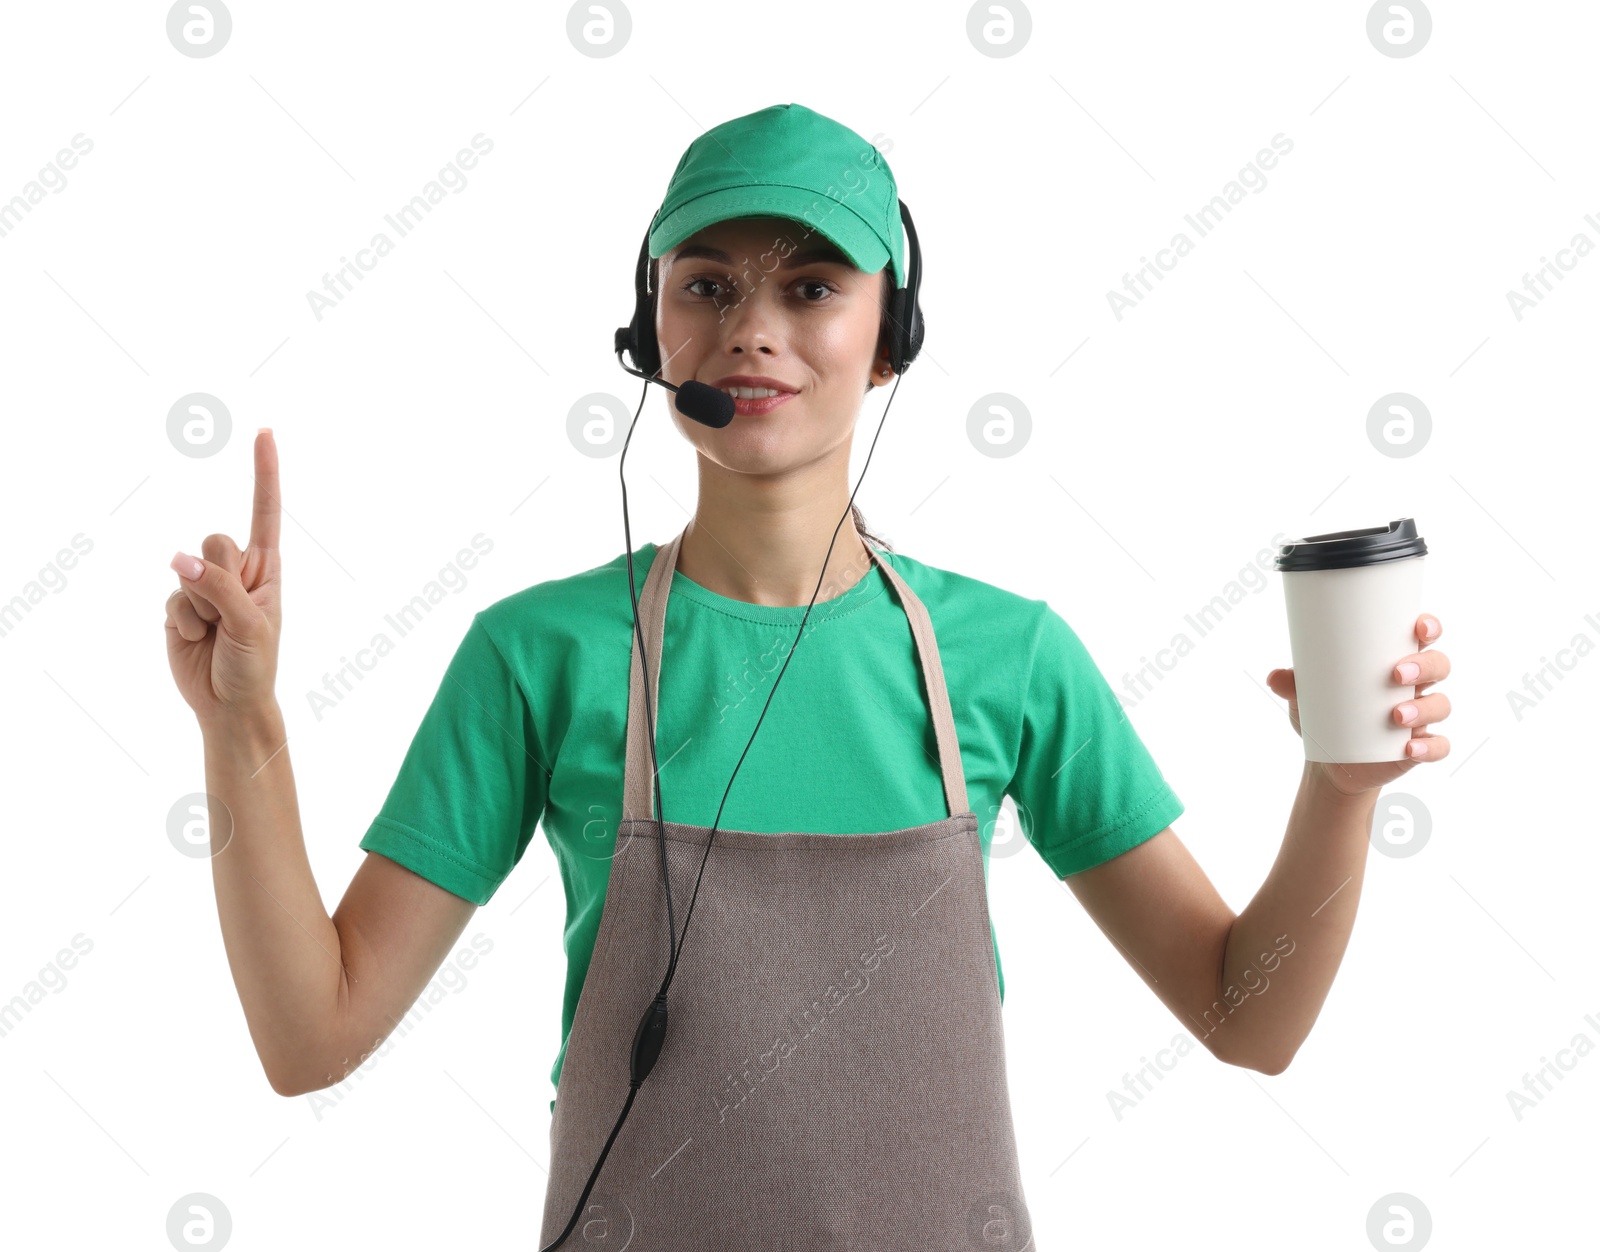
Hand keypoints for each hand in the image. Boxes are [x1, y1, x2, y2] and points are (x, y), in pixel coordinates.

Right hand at [163, 429, 283, 725]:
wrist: (229, 703)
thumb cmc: (254, 664)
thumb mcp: (250, 625)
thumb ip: (219, 588)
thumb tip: (180, 560)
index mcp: (266, 569)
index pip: (265, 511)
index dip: (264, 472)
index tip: (265, 431)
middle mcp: (236, 571)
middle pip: (215, 541)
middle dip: (218, 577)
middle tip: (230, 615)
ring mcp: (205, 586)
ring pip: (188, 569)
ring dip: (201, 605)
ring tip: (216, 632)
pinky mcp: (179, 604)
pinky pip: (171, 597)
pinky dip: (183, 622)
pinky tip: (197, 640)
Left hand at [1266, 613, 1451, 797]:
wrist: (1328, 761)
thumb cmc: (1324, 714)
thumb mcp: (1305, 697)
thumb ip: (1292, 685)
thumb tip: (1274, 678)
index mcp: (1393, 660)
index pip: (1422, 636)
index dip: (1429, 627)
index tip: (1419, 626)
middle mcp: (1414, 686)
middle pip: (1439, 665)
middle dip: (1425, 666)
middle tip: (1396, 674)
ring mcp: (1420, 717)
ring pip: (1440, 705)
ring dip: (1424, 708)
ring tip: (1396, 716)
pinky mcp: (1419, 748)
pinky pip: (1439, 746)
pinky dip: (1429, 748)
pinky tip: (1410, 749)